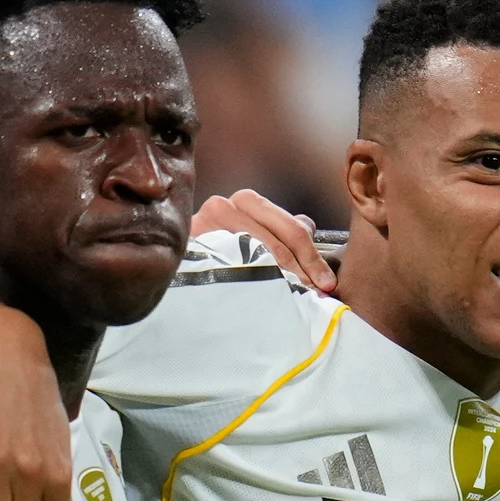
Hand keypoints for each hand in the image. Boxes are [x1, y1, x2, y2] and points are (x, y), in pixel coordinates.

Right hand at [191, 189, 336, 292]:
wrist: (172, 265)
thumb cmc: (221, 252)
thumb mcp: (254, 236)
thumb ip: (280, 230)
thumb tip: (307, 225)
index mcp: (246, 201)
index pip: (291, 228)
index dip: (313, 258)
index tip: (326, 284)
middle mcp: (224, 206)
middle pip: (275, 241)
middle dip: (301, 271)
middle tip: (315, 295)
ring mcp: (204, 225)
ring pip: (254, 254)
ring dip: (278, 279)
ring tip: (292, 298)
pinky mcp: (190, 246)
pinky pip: (227, 265)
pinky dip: (248, 283)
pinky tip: (261, 298)